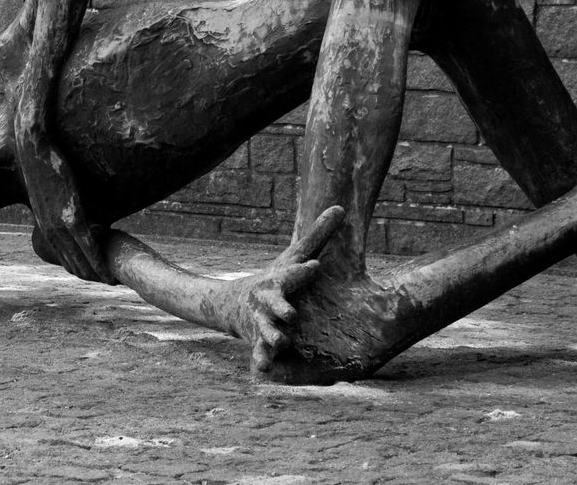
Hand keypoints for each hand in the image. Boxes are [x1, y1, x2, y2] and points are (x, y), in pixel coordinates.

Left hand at [16, 122, 111, 283]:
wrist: (33, 148)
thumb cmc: (41, 164)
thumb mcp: (47, 191)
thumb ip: (56, 203)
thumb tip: (66, 202)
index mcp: (45, 226)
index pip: (63, 257)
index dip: (78, 269)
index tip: (93, 276)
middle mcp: (50, 231)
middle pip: (72, 264)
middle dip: (89, 276)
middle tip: (108, 284)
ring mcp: (60, 224)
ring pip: (81, 260)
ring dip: (96, 274)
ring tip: (112, 283)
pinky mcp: (72, 214)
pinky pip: (89, 244)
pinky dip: (99, 261)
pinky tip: (108, 272)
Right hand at [226, 206, 344, 374]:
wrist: (235, 302)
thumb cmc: (275, 278)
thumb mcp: (294, 256)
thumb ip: (319, 236)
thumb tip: (341, 207)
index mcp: (281, 280)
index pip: (294, 273)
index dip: (304, 271)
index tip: (316, 266)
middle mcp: (269, 302)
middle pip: (276, 304)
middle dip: (282, 308)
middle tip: (291, 314)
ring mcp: (262, 323)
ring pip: (267, 331)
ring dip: (272, 337)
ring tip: (280, 342)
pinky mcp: (258, 342)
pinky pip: (260, 354)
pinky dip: (261, 362)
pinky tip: (264, 370)